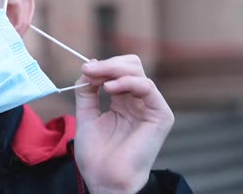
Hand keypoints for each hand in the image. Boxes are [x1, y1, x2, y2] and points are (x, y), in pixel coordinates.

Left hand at [73, 55, 173, 193]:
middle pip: (131, 65)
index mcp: (123, 100)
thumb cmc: (96, 154)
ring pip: (138, 72)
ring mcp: (150, 107)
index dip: (102, 66)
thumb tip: (89, 66)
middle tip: (88, 70)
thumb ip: (86, 91)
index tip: (84, 69)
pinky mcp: (160, 116)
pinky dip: (128, 82)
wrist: (105, 179)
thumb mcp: (86, 115)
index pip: (119, 70)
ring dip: (113, 70)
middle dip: (108, 64)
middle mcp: (138, 101)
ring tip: (97, 80)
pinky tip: (109, 88)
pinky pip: (148, 88)